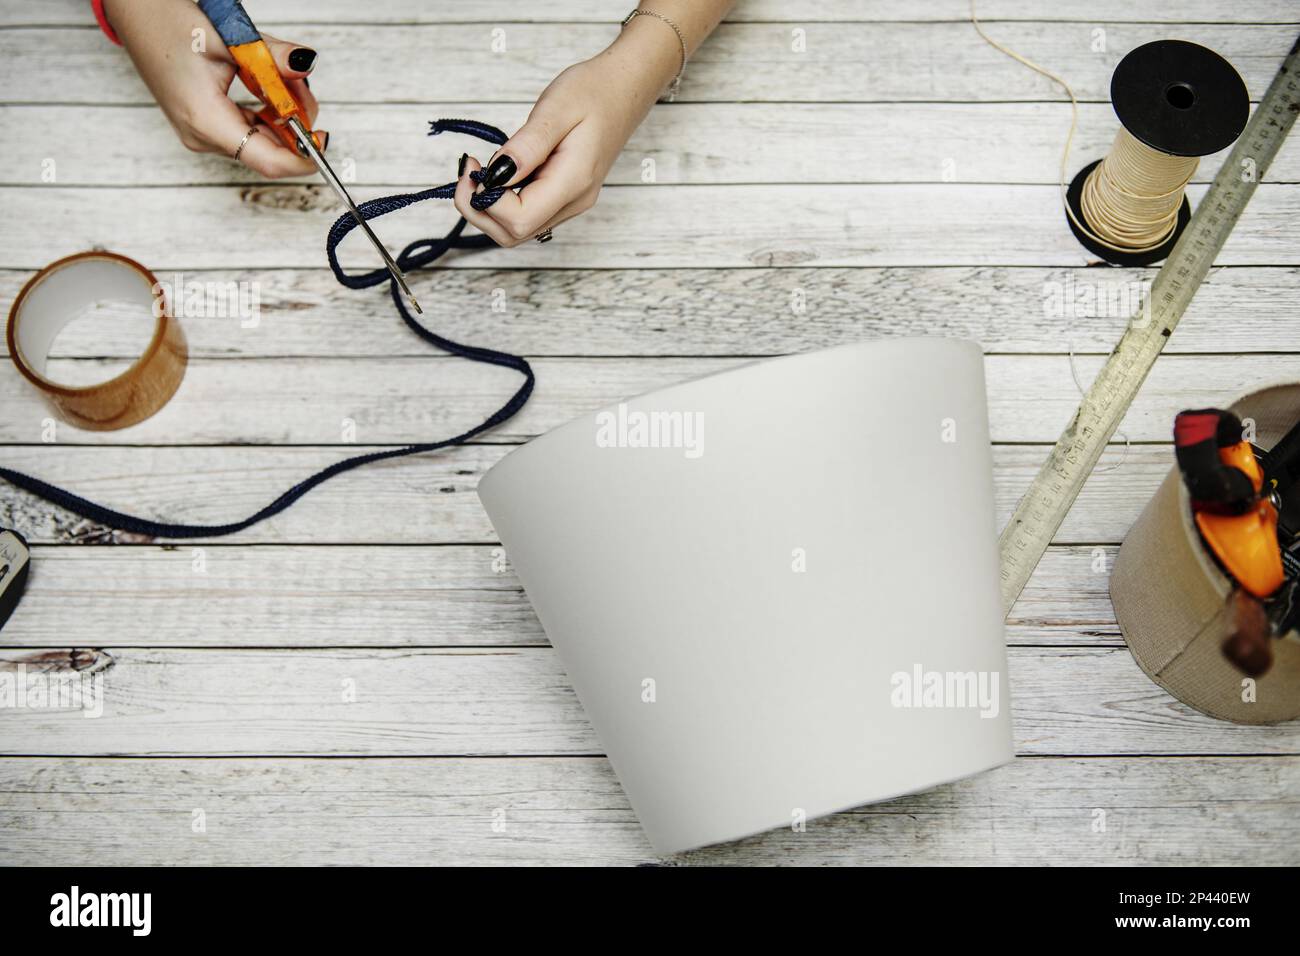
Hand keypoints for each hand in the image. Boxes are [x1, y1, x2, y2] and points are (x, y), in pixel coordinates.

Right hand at [104, 0, 322, 177]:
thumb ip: (271, 56)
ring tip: (279, 73)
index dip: (304, 157)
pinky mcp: (206, 125)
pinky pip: (251, 128)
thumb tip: (306, 65)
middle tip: (297, 81)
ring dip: (282, 111)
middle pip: (270, 149)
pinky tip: (267, 83)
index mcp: (206, 121)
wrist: (136, 13)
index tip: (325, 139)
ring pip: (263, 138)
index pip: (268, 161)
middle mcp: (204, 136)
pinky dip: (267, 109)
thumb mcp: (228, 37)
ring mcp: (204, 133)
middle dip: (295, 121)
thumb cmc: (167, 22)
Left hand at [453, 20, 680, 245]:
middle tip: (469, 171)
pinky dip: (503, 202)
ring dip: (489, 208)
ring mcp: (570, 203)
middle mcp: (573, 202)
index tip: (474, 166)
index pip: (519, 219)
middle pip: (513, 234)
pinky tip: (499, 173)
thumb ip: (527, 146)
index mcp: (573, 182)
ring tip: (481, 171)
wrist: (625, 88)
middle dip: (480, 210)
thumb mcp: (557, 108)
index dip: (486, 201)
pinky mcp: (564, 197)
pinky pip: (527, 214)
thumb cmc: (594, 92)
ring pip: (517, 230)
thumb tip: (495, 175)